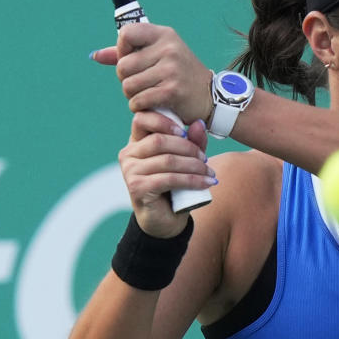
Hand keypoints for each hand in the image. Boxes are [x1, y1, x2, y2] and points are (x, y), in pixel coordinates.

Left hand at [92, 23, 212, 124]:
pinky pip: (138, 100)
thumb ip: (127, 53)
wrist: (210, 97)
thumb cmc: (179, 75)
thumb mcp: (158, 56)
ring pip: (128, 85)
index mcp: (164, 34)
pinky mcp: (172, 90)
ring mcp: (171, 69)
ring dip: (132, 95)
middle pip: (122, 66)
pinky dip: (139, 106)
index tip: (133, 60)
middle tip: (141, 84)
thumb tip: (96, 55)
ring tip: (147, 95)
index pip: (126, 33)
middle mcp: (169, 48)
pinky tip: (150, 105)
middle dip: (126, 79)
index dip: (122, 51)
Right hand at [118, 112, 214, 237]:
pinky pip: (169, 179)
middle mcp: (128, 154)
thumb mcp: (186, 160)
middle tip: (205, 158)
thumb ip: (192, 141)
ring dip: (194, 166)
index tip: (185, 131)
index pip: (142, 118)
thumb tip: (199, 123)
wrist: (166, 220)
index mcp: (136, 142)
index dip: (164, 120)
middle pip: (159, 140)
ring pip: (167, 160)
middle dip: (188, 147)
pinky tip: (206, 183)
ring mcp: (130, 171)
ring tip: (209, 173)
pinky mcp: (137, 188)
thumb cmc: (175, 185)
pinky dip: (192, 180)